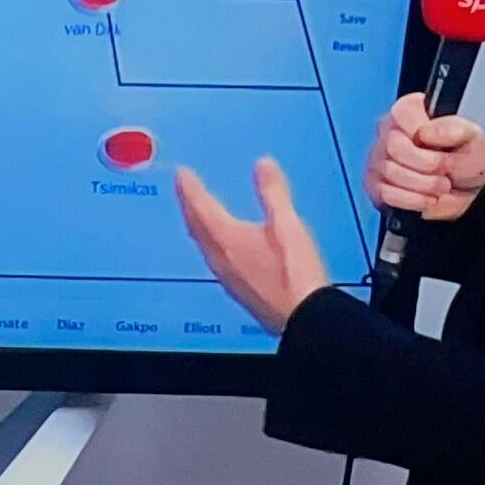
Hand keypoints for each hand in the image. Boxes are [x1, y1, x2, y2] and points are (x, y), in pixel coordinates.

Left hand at [175, 158, 333, 334]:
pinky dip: (210, 244)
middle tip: (183, 191)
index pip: (200, 208)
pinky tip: (220, 248)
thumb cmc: (296, 273)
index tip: (180, 174)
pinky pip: (214, 260)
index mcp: (228, 238)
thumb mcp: (288, 225)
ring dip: (197, 226)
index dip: (189, 188)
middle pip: (196, 228)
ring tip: (197, 215)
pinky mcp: (238, 291)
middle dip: (188, 206)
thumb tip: (262, 165)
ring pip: (203, 246)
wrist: (304, 319)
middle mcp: (220, 259)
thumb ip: (273, 193)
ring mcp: (227, 278)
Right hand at [367, 91, 484, 219]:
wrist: (465, 191)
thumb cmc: (465, 160)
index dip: (425, 136)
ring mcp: (379, 158)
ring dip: (423, 185)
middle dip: (427, 165)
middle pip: (394, 146)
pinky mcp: (375, 184)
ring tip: (440, 185)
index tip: (442, 147)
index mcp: (411, 110)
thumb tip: (425, 133)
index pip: (402, 116)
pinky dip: (412, 200)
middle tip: (444, 170)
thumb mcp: (473, 139)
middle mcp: (389, 131)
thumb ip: (455, 128)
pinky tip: (427, 198)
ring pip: (390, 172)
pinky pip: (385, 193)